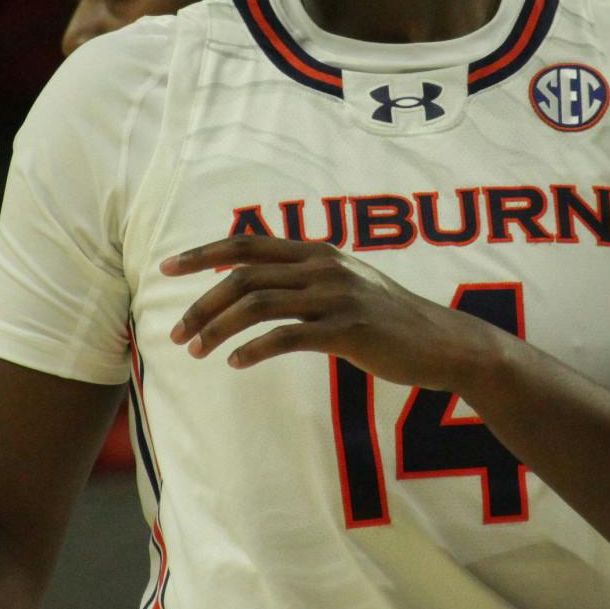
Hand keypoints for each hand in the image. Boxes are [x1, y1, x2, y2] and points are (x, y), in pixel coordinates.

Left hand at [162, 235, 505, 390]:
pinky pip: (289, 336)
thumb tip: (256, 282)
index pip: (247, 244)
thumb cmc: (387, 320)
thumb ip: (304, 279)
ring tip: (197, 352)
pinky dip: (255, 348)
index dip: (203, 253)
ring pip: (259, 304)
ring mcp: (337, 296)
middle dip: (202, 304)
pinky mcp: (349, 329)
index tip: (167, 268)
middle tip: (177, 335)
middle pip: (244, 275)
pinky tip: (236, 364)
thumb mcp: (344, 286)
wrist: (442, 343)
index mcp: (317, 253)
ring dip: (219, 328)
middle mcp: (323, 266)